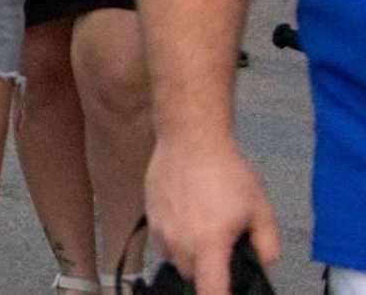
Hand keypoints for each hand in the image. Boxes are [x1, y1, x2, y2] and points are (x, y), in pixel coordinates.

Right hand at [146, 135, 279, 294]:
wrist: (190, 138)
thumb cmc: (228, 172)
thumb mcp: (261, 209)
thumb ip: (267, 247)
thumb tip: (260, 264)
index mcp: (208, 243)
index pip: (210, 292)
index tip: (227, 290)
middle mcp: (179, 241)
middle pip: (192, 277)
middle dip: (208, 270)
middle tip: (223, 246)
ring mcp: (160, 229)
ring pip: (175, 260)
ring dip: (190, 256)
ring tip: (204, 228)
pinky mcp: (149, 216)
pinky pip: (163, 242)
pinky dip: (176, 239)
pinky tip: (188, 216)